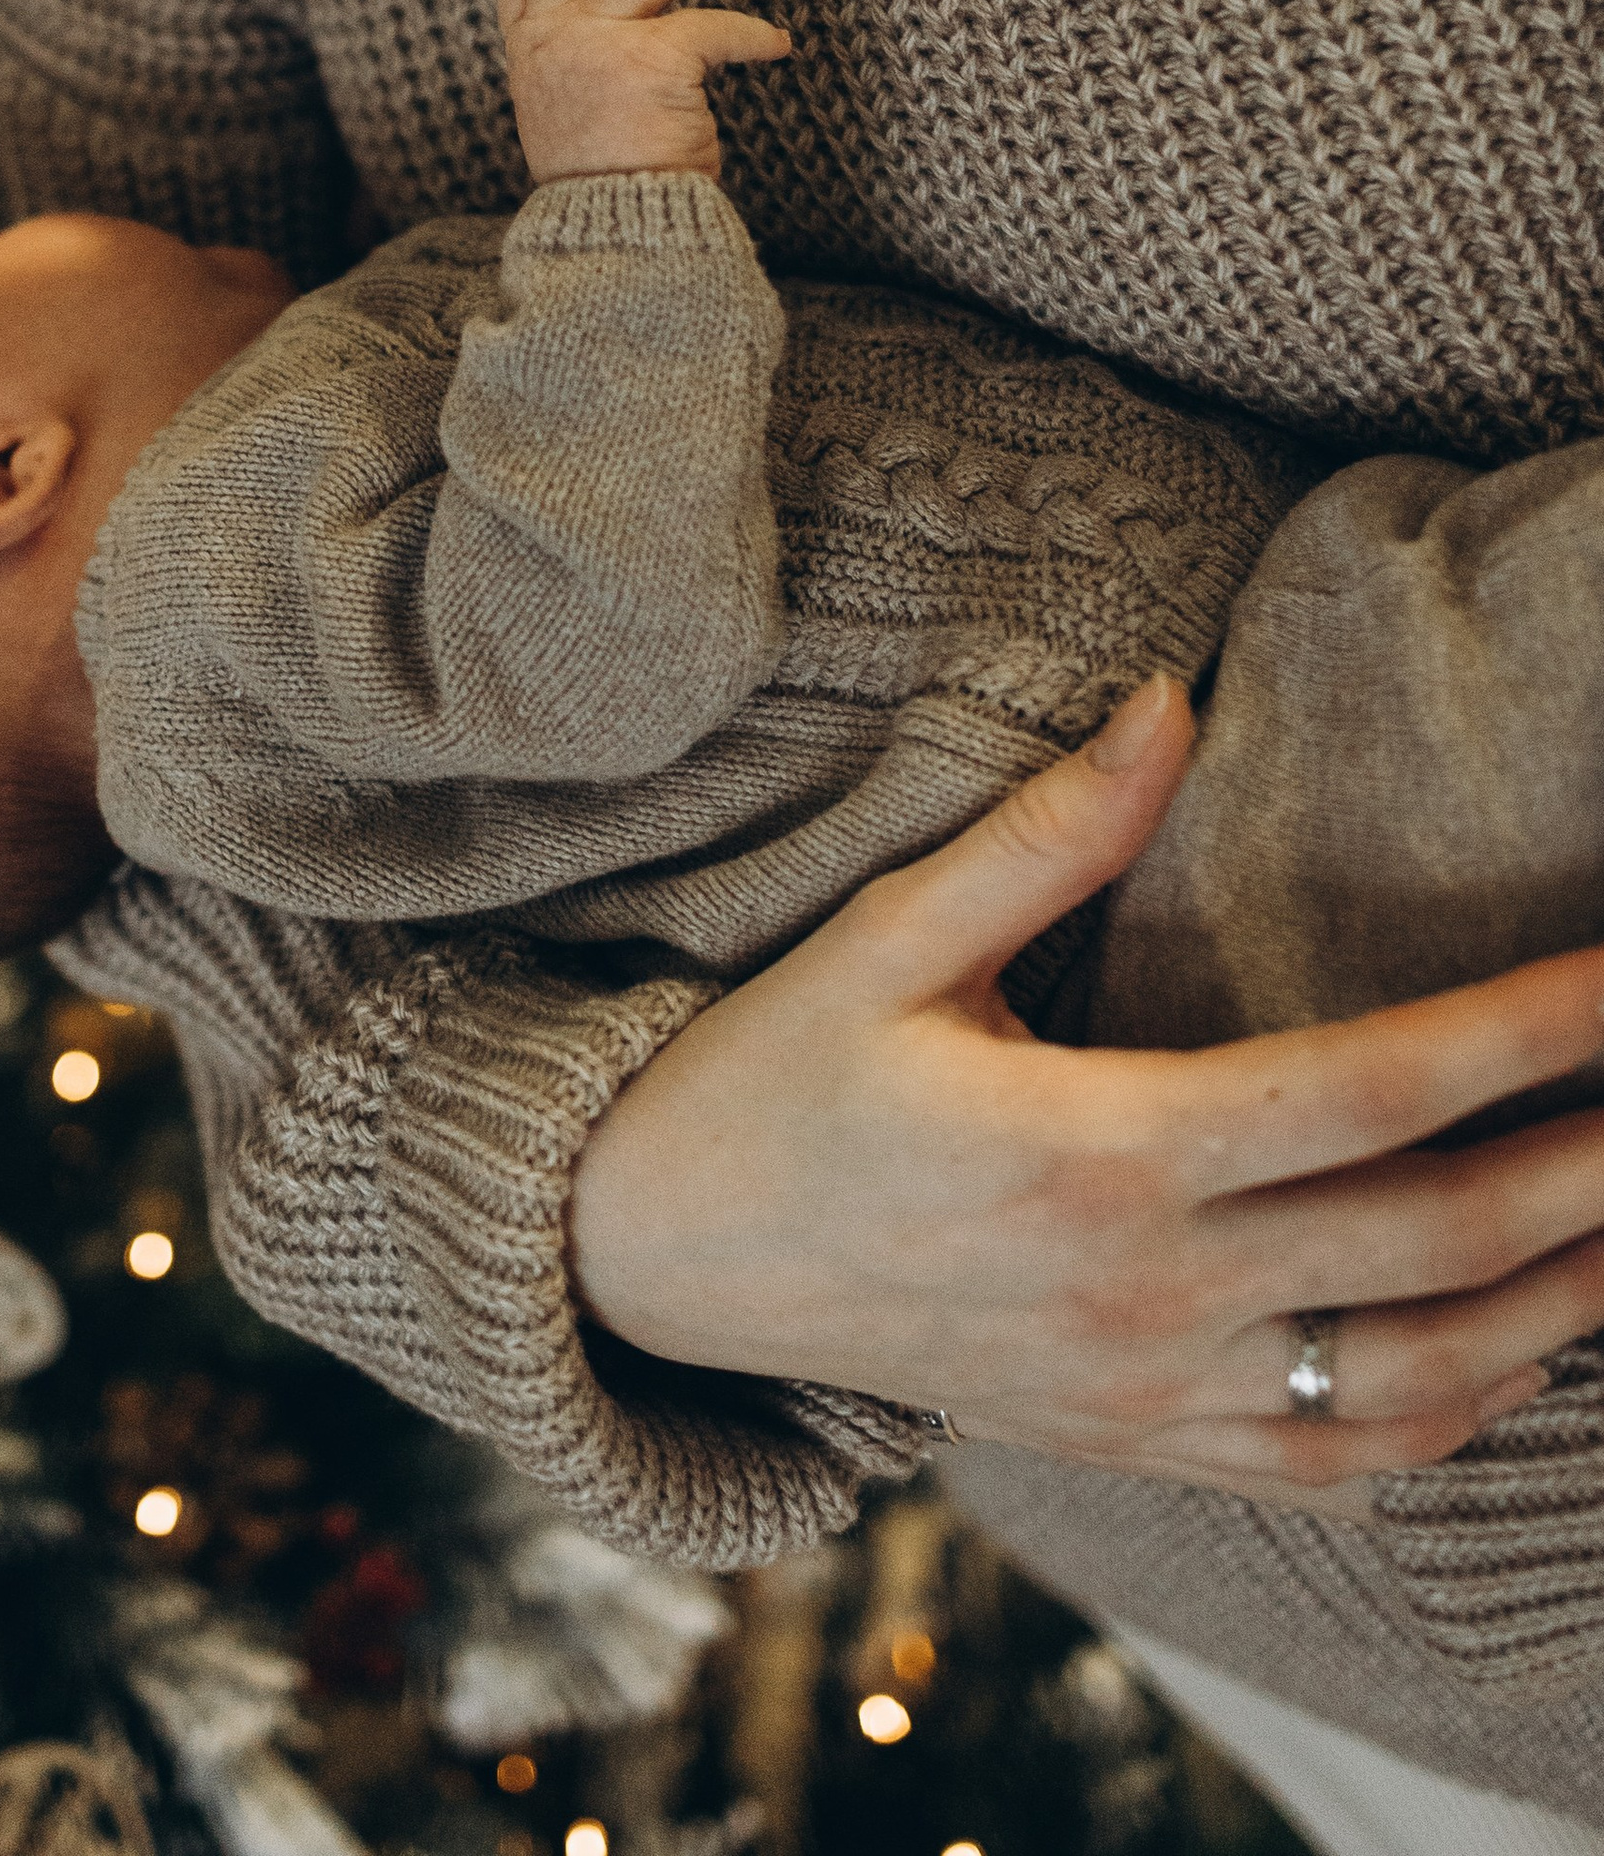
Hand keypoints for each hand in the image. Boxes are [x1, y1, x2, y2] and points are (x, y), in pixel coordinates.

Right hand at [498, 0, 789, 183]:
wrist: (613, 242)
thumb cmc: (605, 191)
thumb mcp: (572, 118)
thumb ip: (584, 66)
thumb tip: (622, 11)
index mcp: (529, 54)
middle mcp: (553, 40)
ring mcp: (598, 44)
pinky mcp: (653, 58)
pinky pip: (716, 28)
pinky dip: (755, 36)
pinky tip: (780, 43)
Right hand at [567, 675, 1603, 1504]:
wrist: (657, 1271)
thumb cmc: (769, 1086)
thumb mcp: (883, 940)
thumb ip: (1045, 834)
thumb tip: (1171, 700)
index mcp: (1094, 1152)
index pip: (1370, 1093)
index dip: (1525, 1036)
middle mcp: (1147, 1293)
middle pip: (1438, 1242)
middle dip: (1593, 1167)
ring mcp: (1151, 1393)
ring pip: (1420, 1376)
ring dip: (1560, 1304)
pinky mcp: (1138, 1448)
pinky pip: (1341, 1467)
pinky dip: (1458, 1418)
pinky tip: (1518, 1352)